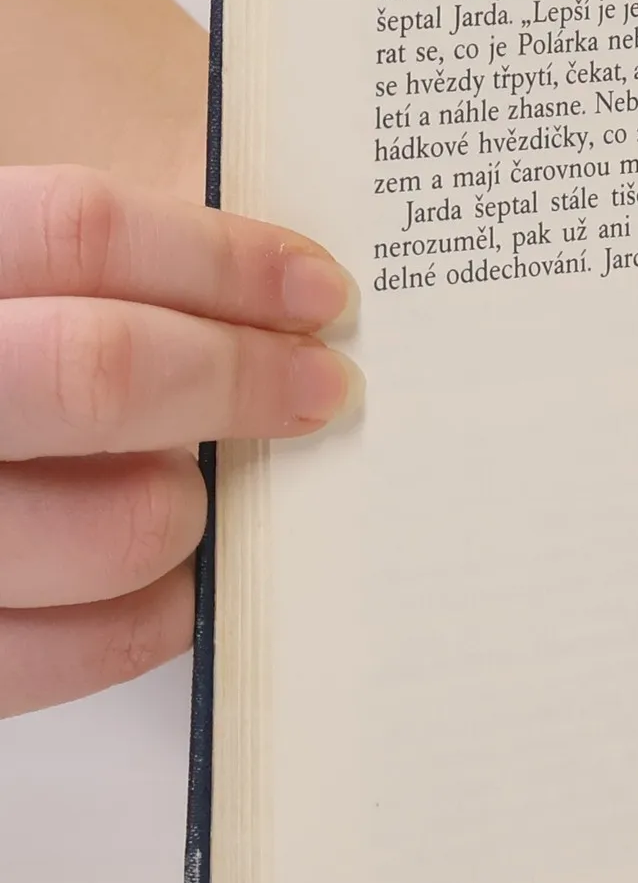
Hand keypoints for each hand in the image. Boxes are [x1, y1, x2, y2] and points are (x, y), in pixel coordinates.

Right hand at [0, 167, 356, 716]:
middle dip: (240, 379)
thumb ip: (73, 283)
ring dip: (192, 506)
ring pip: (117, 525)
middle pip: (100, 370)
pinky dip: (160, 614)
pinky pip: (79, 652)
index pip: (77, 230)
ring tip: (193, 490)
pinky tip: (174, 580)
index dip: (222, 258)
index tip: (318, 289)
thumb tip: (267, 301)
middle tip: (319, 388)